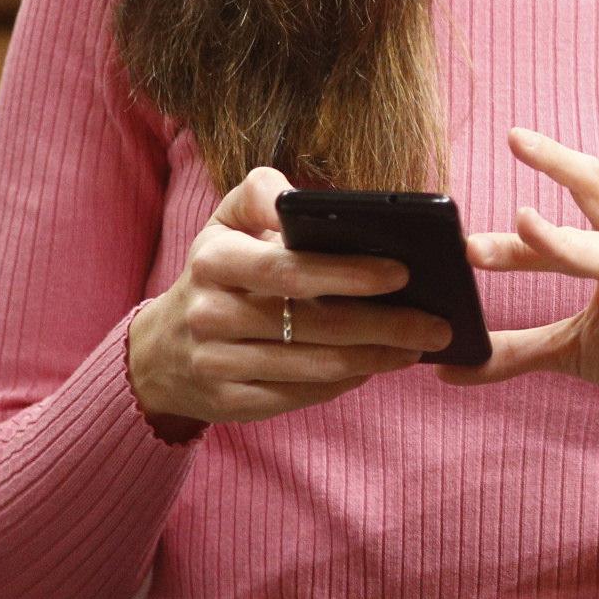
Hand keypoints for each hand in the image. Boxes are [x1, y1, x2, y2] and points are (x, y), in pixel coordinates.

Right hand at [127, 165, 456, 424]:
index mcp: (213, 261)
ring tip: (419, 345)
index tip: (403, 272)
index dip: (348, 273)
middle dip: (385, 325)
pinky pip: (300, 397)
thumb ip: (260, 194)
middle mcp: (209, 314)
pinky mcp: (227, 404)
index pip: (288, 268)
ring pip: (314, 367)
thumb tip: (301, 197)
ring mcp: (215, 364)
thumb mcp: (225, 222)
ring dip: (376, 358)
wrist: (161, 350)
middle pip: (313, 324)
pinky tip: (376, 367)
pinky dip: (345, 383)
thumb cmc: (218, 271)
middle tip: (437, 323)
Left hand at [443, 128, 598, 451]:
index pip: (586, 190)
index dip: (552, 159)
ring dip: (564, 244)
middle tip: (488, 199)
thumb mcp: (578, 351)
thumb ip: (519, 349)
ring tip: (524, 225)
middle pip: (595, 207)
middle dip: (544, 197)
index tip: (513, 135)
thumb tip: (450, 363)